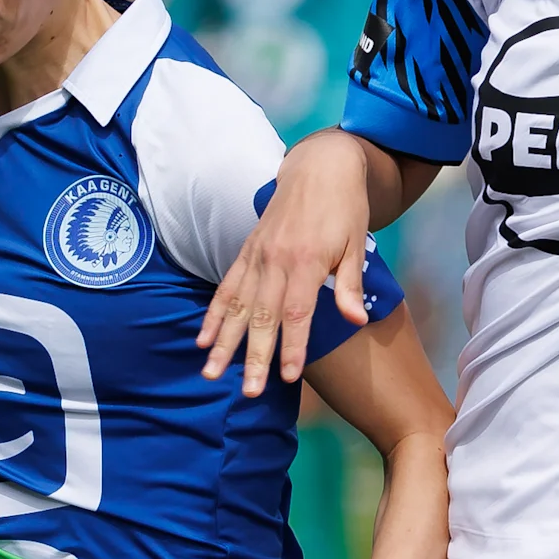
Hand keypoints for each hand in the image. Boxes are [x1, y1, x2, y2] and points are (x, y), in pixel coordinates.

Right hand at [198, 136, 372, 396]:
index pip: (297, 313)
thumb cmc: (344, 208)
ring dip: (224, 342)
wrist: (319, 167)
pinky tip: (202, 339)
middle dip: (255, 356)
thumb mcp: (357, 244)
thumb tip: (357, 320)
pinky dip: (213, 314)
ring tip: (211, 372)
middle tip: (249, 391)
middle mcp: (277, 260)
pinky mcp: (247, 252)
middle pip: (263, 316)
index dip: (292, 346)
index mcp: (308, 261)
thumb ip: (351, 285)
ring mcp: (257, 256)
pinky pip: (226, 287)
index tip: (287, 378)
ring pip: (237, 306)